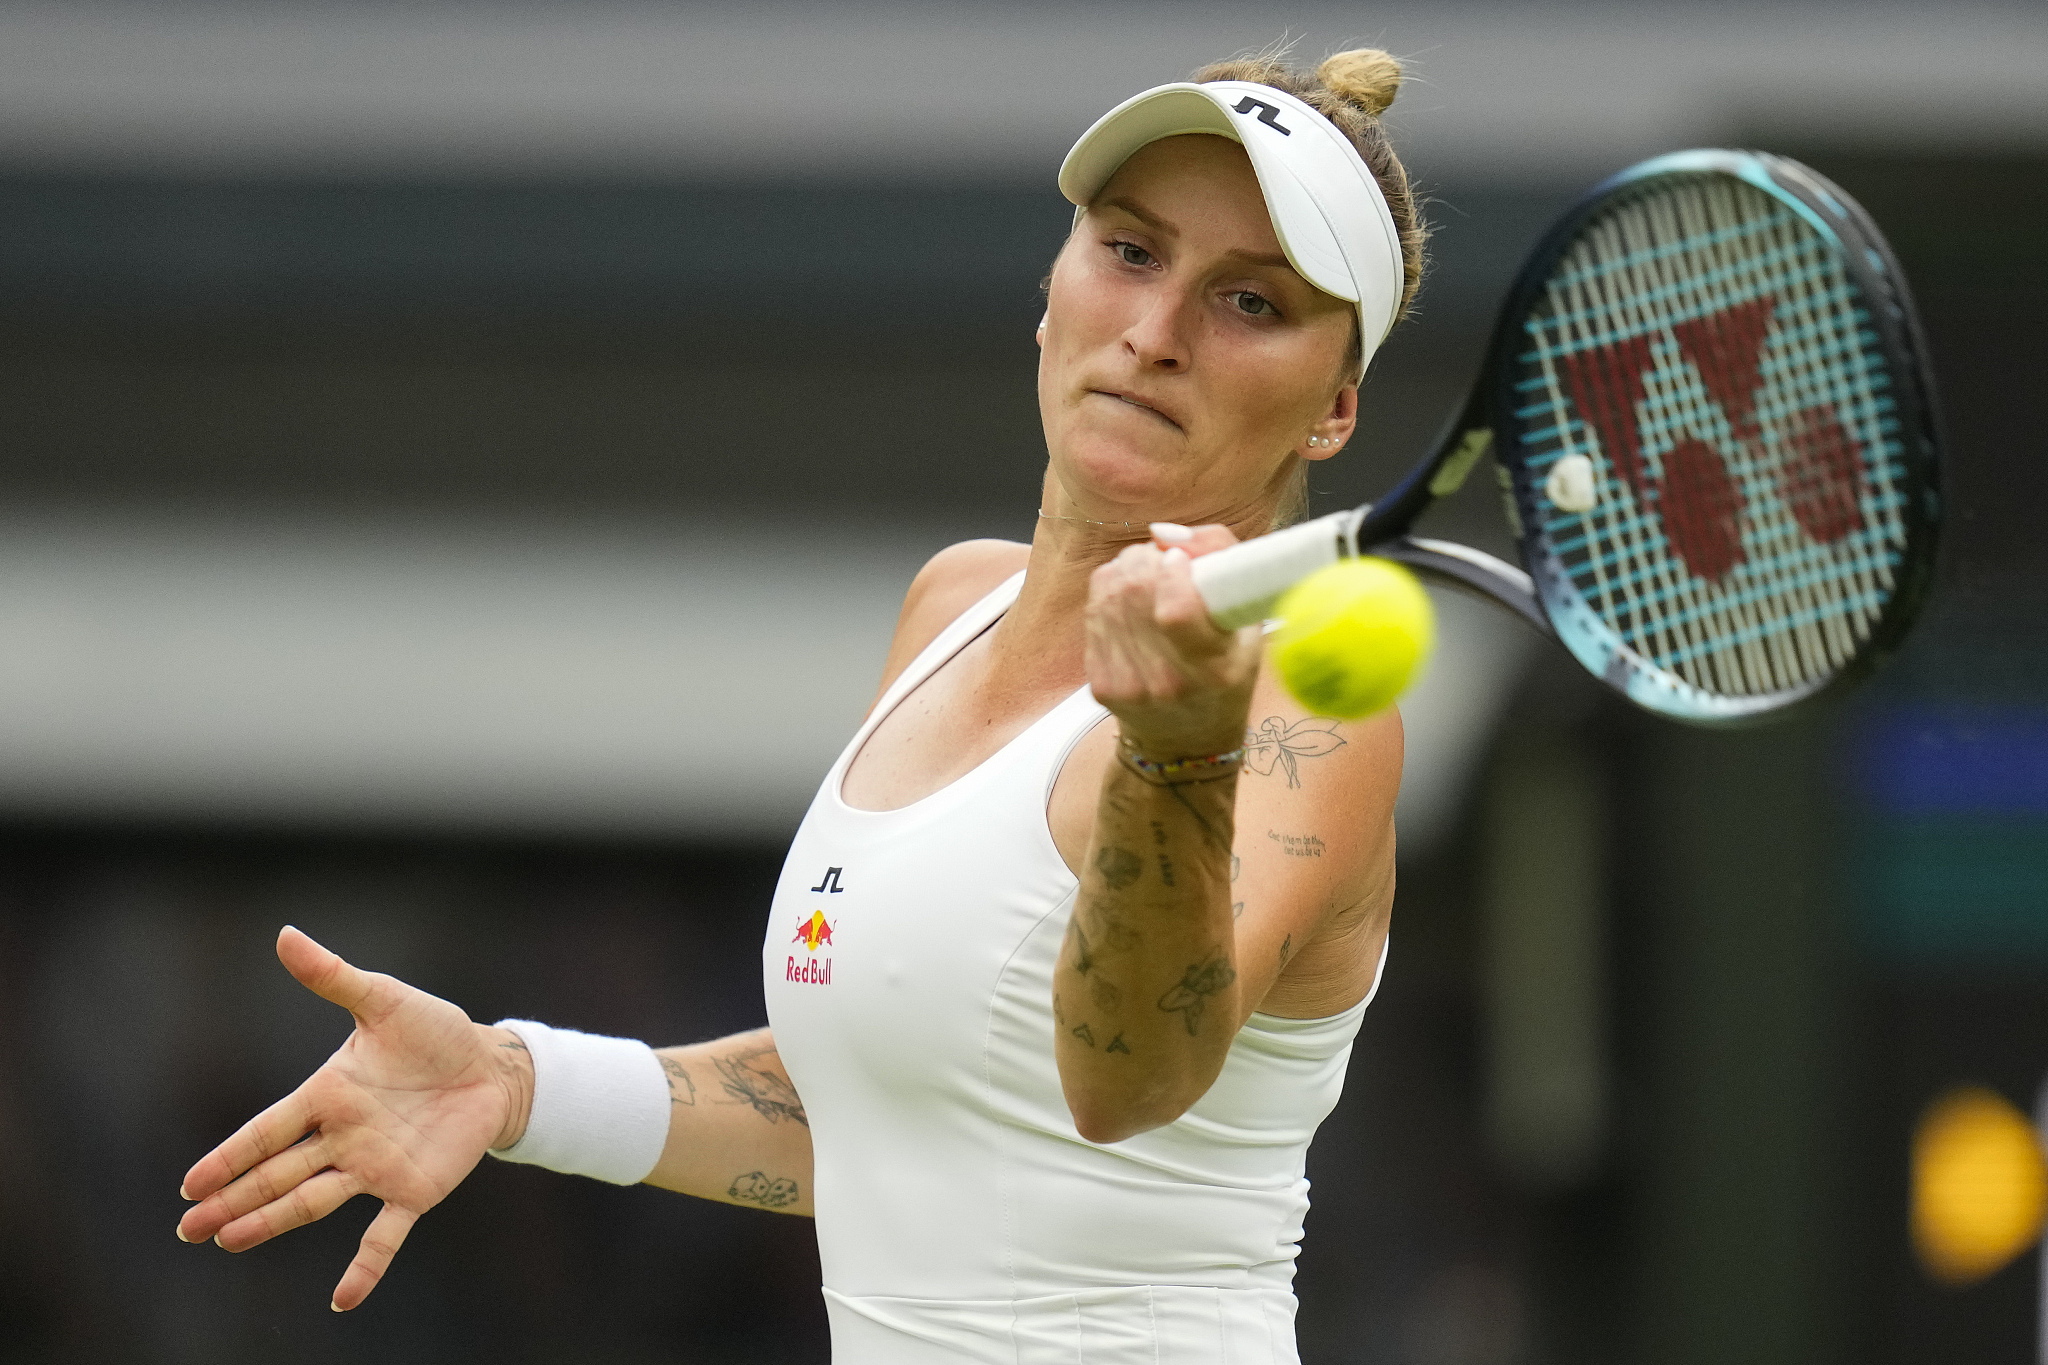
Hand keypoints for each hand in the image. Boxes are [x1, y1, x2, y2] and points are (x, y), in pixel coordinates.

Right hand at [176, 926, 532, 1310]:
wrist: (491, 1065)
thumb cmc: (433, 1032)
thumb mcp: (384, 999)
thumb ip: (334, 978)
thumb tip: (285, 935)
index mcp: (327, 1096)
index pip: (268, 1130)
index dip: (231, 1155)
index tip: (191, 1182)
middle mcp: (341, 1138)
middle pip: (277, 1174)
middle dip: (233, 1201)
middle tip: (188, 1228)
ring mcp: (373, 1167)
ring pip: (312, 1201)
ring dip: (273, 1223)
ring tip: (229, 1242)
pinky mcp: (413, 1189)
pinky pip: (384, 1233)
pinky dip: (366, 1266)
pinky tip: (344, 1299)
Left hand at [1085, 524, 1261, 756]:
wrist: (1184, 741)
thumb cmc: (1226, 677)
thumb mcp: (1250, 627)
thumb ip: (1224, 564)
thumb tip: (1166, 535)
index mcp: (1212, 670)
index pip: (1174, 611)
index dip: (1173, 571)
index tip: (1182, 559)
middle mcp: (1165, 681)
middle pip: (1133, 591)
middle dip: (1147, 559)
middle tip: (1165, 561)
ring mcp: (1126, 684)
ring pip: (1108, 593)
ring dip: (1127, 570)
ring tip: (1149, 577)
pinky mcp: (1098, 683)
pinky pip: (1093, 611)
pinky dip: (1109, 592)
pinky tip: (1130, 601)